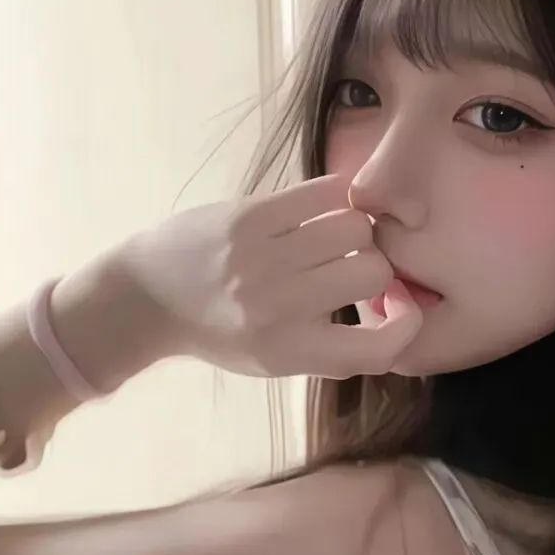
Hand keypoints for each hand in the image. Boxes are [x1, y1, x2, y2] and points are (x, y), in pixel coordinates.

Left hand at [110, 174, 425, 379]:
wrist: (146, 297)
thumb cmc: (218, 331)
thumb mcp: (274, 361)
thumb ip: (331, 349)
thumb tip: (399, 320)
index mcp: (290, 353)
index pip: (379, 348)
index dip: (407, 326)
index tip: (402, 308)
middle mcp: (279, 309)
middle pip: (373, 271)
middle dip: (374, 265)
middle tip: (352, 263)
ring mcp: (262, 259)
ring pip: (354, 227)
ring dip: (355, 228)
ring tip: (333, 234)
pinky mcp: (249, 216)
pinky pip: (325, 192)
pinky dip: (336, 196)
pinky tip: (327, 205)